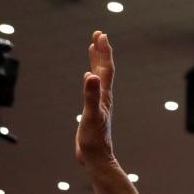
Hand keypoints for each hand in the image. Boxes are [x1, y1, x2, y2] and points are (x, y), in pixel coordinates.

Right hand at [75, 30, 116, 169]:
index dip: (103, 52)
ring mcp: (99, 104)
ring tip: (93, 48)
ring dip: (96, 62)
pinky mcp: (93, 111)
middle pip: (104, 70)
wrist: (97, 159)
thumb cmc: (94, 141)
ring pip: (98, 78)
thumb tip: (89, 75)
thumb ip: (90, 96)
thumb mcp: (91, 116)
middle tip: (98, 34)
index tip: (100, 35)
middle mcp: (103, 98)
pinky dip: (90, 78)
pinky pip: (93, 88)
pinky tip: (88, 78)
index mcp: (104, 97)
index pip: (105, 69)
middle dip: (101, 51)